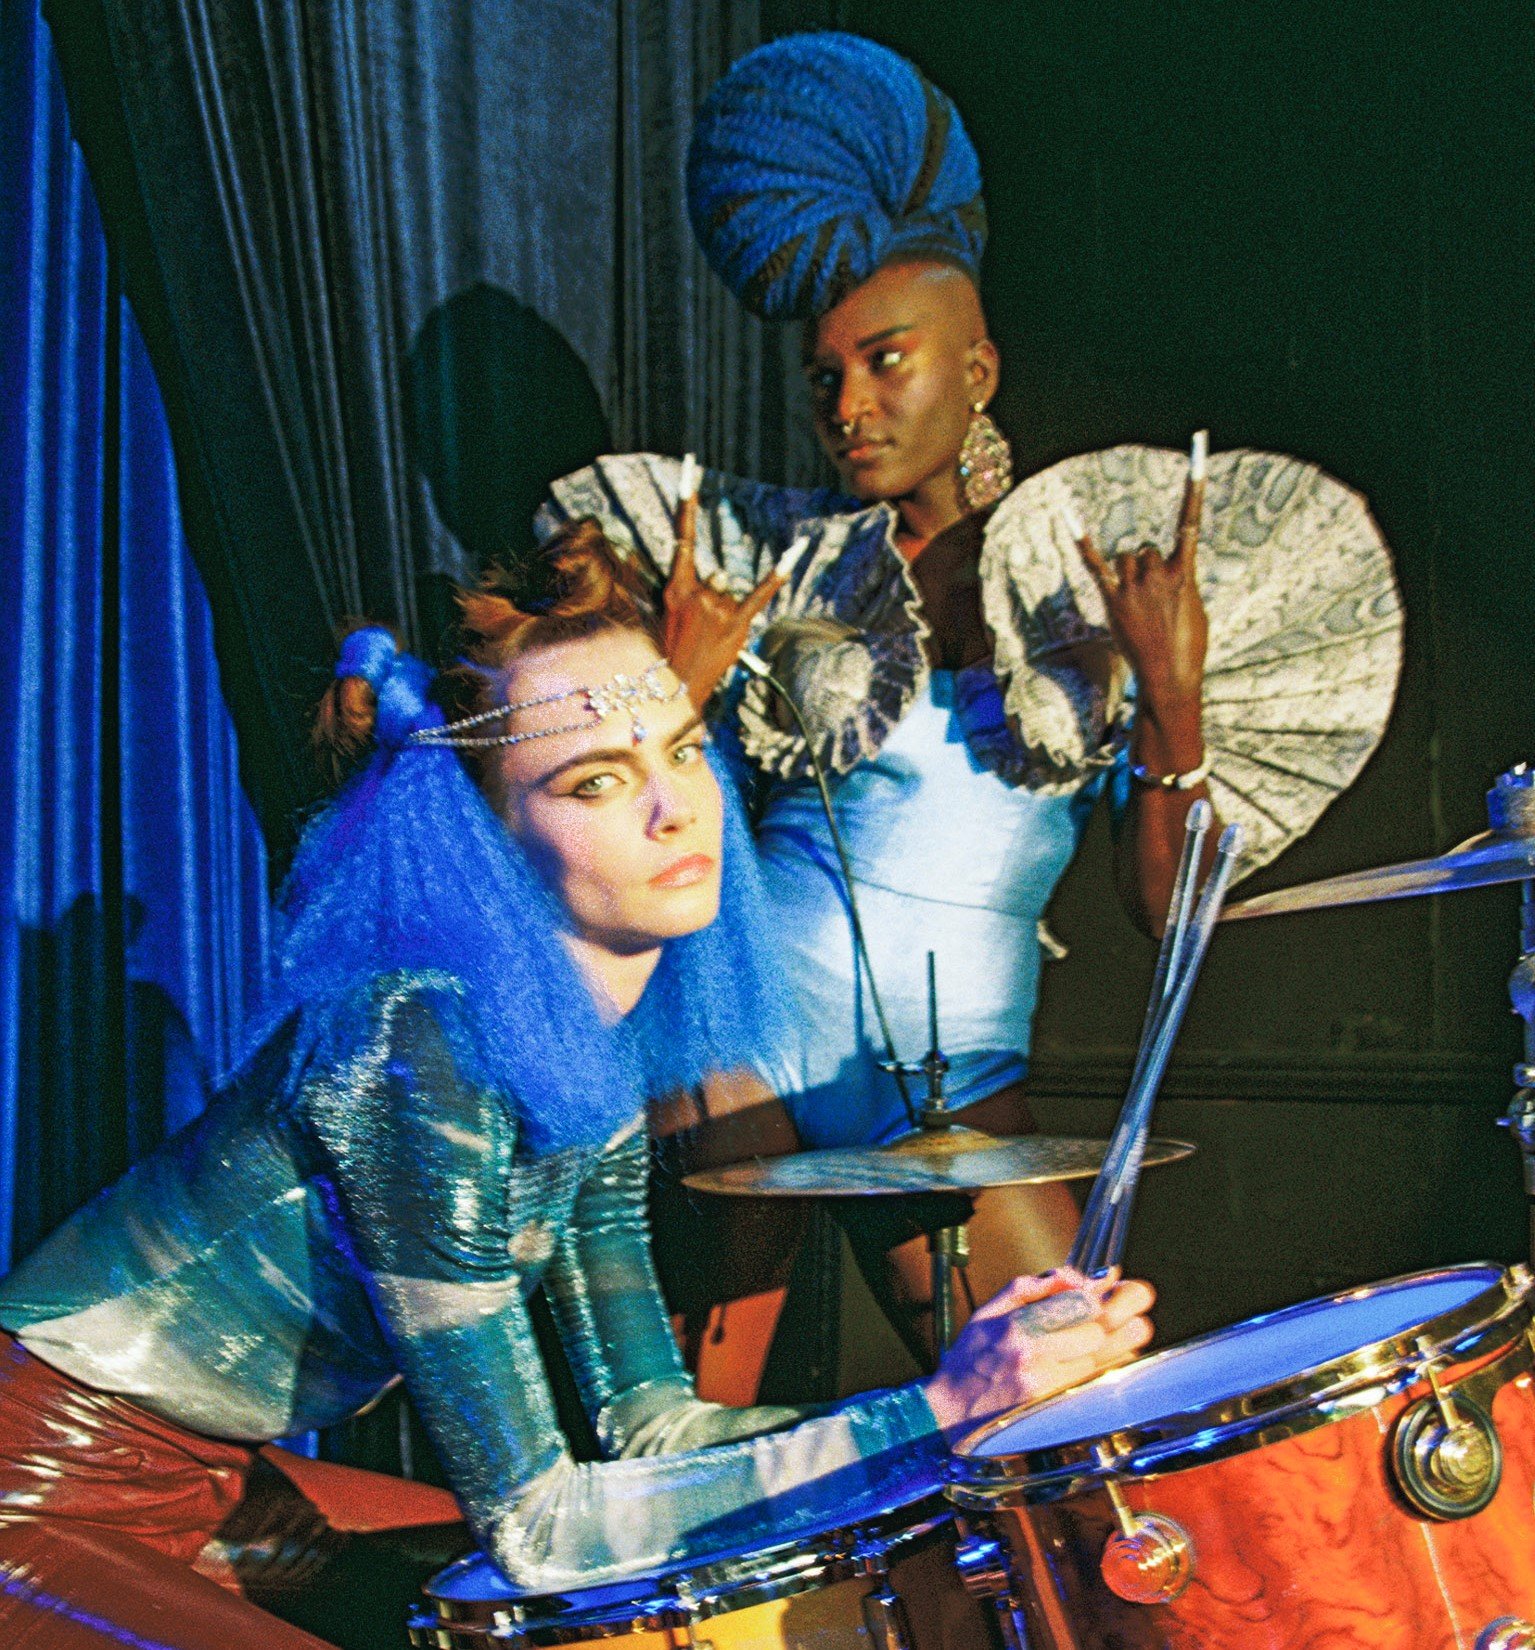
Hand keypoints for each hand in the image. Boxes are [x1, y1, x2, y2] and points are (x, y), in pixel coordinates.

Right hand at [663, 487, 783, 709]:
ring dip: (722, 614)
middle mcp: (700, 592)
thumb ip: (687, 591)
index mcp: (675, 587)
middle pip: (716, 576)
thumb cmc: (664, 655)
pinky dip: (779, 571)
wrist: (673, 694)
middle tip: (696, 631)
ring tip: (709, 641)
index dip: (688, 500)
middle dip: (709, 599)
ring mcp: (720, 608)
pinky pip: (762, 592)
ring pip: (729, 593)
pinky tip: (797, 548)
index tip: (692, 467)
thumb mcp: (662, 616)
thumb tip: (713, 578)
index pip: (683, 536)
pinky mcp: (740, 624)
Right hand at [923, 1267, 1153, 1436]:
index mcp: (1017, 1326)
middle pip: (1099, 1331)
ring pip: (1106, 1359)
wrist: (950, 1417)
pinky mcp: (1057, 1410)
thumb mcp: (989, 1311)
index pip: (1077, 1302)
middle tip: (1134, 1300)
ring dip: (1121, 1342)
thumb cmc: (970, 1363)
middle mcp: (1034, 1357)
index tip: (1102, 1291)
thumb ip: (1030, 1287)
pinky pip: (1099, 1384)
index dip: (1097, 1294)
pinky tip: (1114, 1357)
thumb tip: (1074, 1276)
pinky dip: (1111, 1368)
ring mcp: (1049, 1388)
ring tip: (1132, 1326)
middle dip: (1117, 1315)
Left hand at [1075, 471, 1207, 718]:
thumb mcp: (1194, 606)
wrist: (1170, 677)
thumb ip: (1179, 580)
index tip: (1197, 447)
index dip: (1194, 483)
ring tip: (1138, 606)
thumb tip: (1166, 574)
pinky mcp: (1112, 600)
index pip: (1190, 519)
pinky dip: (1083, 542)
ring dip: (1128, 574)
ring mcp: (1133, 587)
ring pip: (1125, 557)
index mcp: (1183, 571)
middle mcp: (1157, 573)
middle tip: (1153, 601)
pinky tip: (1068, 517)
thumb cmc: (1188, 644)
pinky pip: (1095, 565)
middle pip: (1144, 548)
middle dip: (1146, 567)